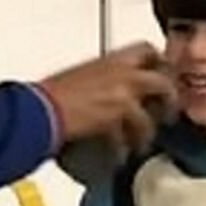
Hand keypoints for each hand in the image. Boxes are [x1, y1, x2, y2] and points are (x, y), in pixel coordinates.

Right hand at [38, 42, 176, 156]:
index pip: (147, 50)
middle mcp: (121, 74)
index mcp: (110, 59)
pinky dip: (126, 148)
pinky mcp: (116, 120)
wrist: (38, 109)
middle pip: (163, 83)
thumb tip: (108, 91)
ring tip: (139, 142)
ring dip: (146, 132)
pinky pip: (131, 138)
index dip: (160, 63)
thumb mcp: (78, 75)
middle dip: (168, 100)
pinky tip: (119, 154)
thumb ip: (101, 79)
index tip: (162, 73)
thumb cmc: (47, 94)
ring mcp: (122, 97)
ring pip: (150, 116)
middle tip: (165, 112)